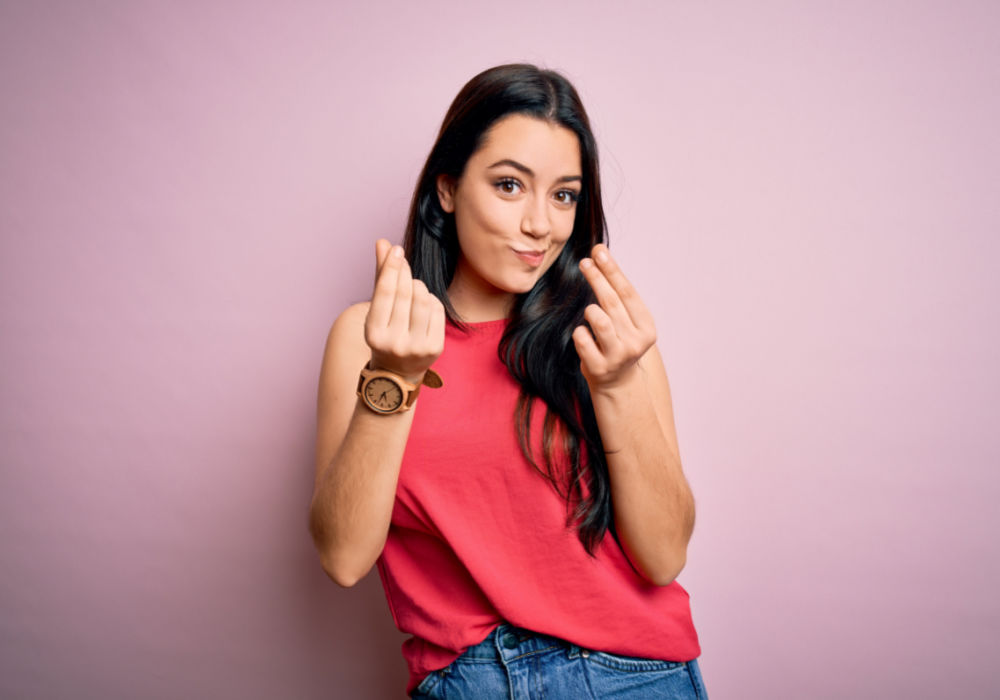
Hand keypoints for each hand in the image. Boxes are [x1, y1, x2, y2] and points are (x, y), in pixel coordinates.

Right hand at [364, 239, 444, 383]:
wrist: (397, 373)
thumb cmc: (385, 333)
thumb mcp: (377, 309)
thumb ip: (380, 276)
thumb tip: (382, 242)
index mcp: (373, 333)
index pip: (385, 291)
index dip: (391, 267)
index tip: (396, 249)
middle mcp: (394, 342)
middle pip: (405, 293)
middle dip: (405, 274)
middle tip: (402, 261)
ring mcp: (416, 347)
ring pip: (423, 299)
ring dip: (419, 286)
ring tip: (413, 288)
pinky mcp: (435, 348)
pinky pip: (437, 311)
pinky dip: (432, 300)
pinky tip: (425, 303)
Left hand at [572, 244, 656, 390]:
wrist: (616, 381)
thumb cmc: (617, 340)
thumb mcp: (624, 319)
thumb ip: (616, 292)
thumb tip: (599, 253)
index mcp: (647, 328)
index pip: (628, 293)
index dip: (612, 271)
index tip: (599, 252)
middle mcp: (636, 343)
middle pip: (612, 303)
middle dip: (597, 279)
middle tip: (584, 262)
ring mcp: (618, 357)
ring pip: (599, 320)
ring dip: (590, 311)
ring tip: (591, 313)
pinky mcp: (599, 367)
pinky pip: (582, 338)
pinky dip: (579, 332)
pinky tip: (584, 337)